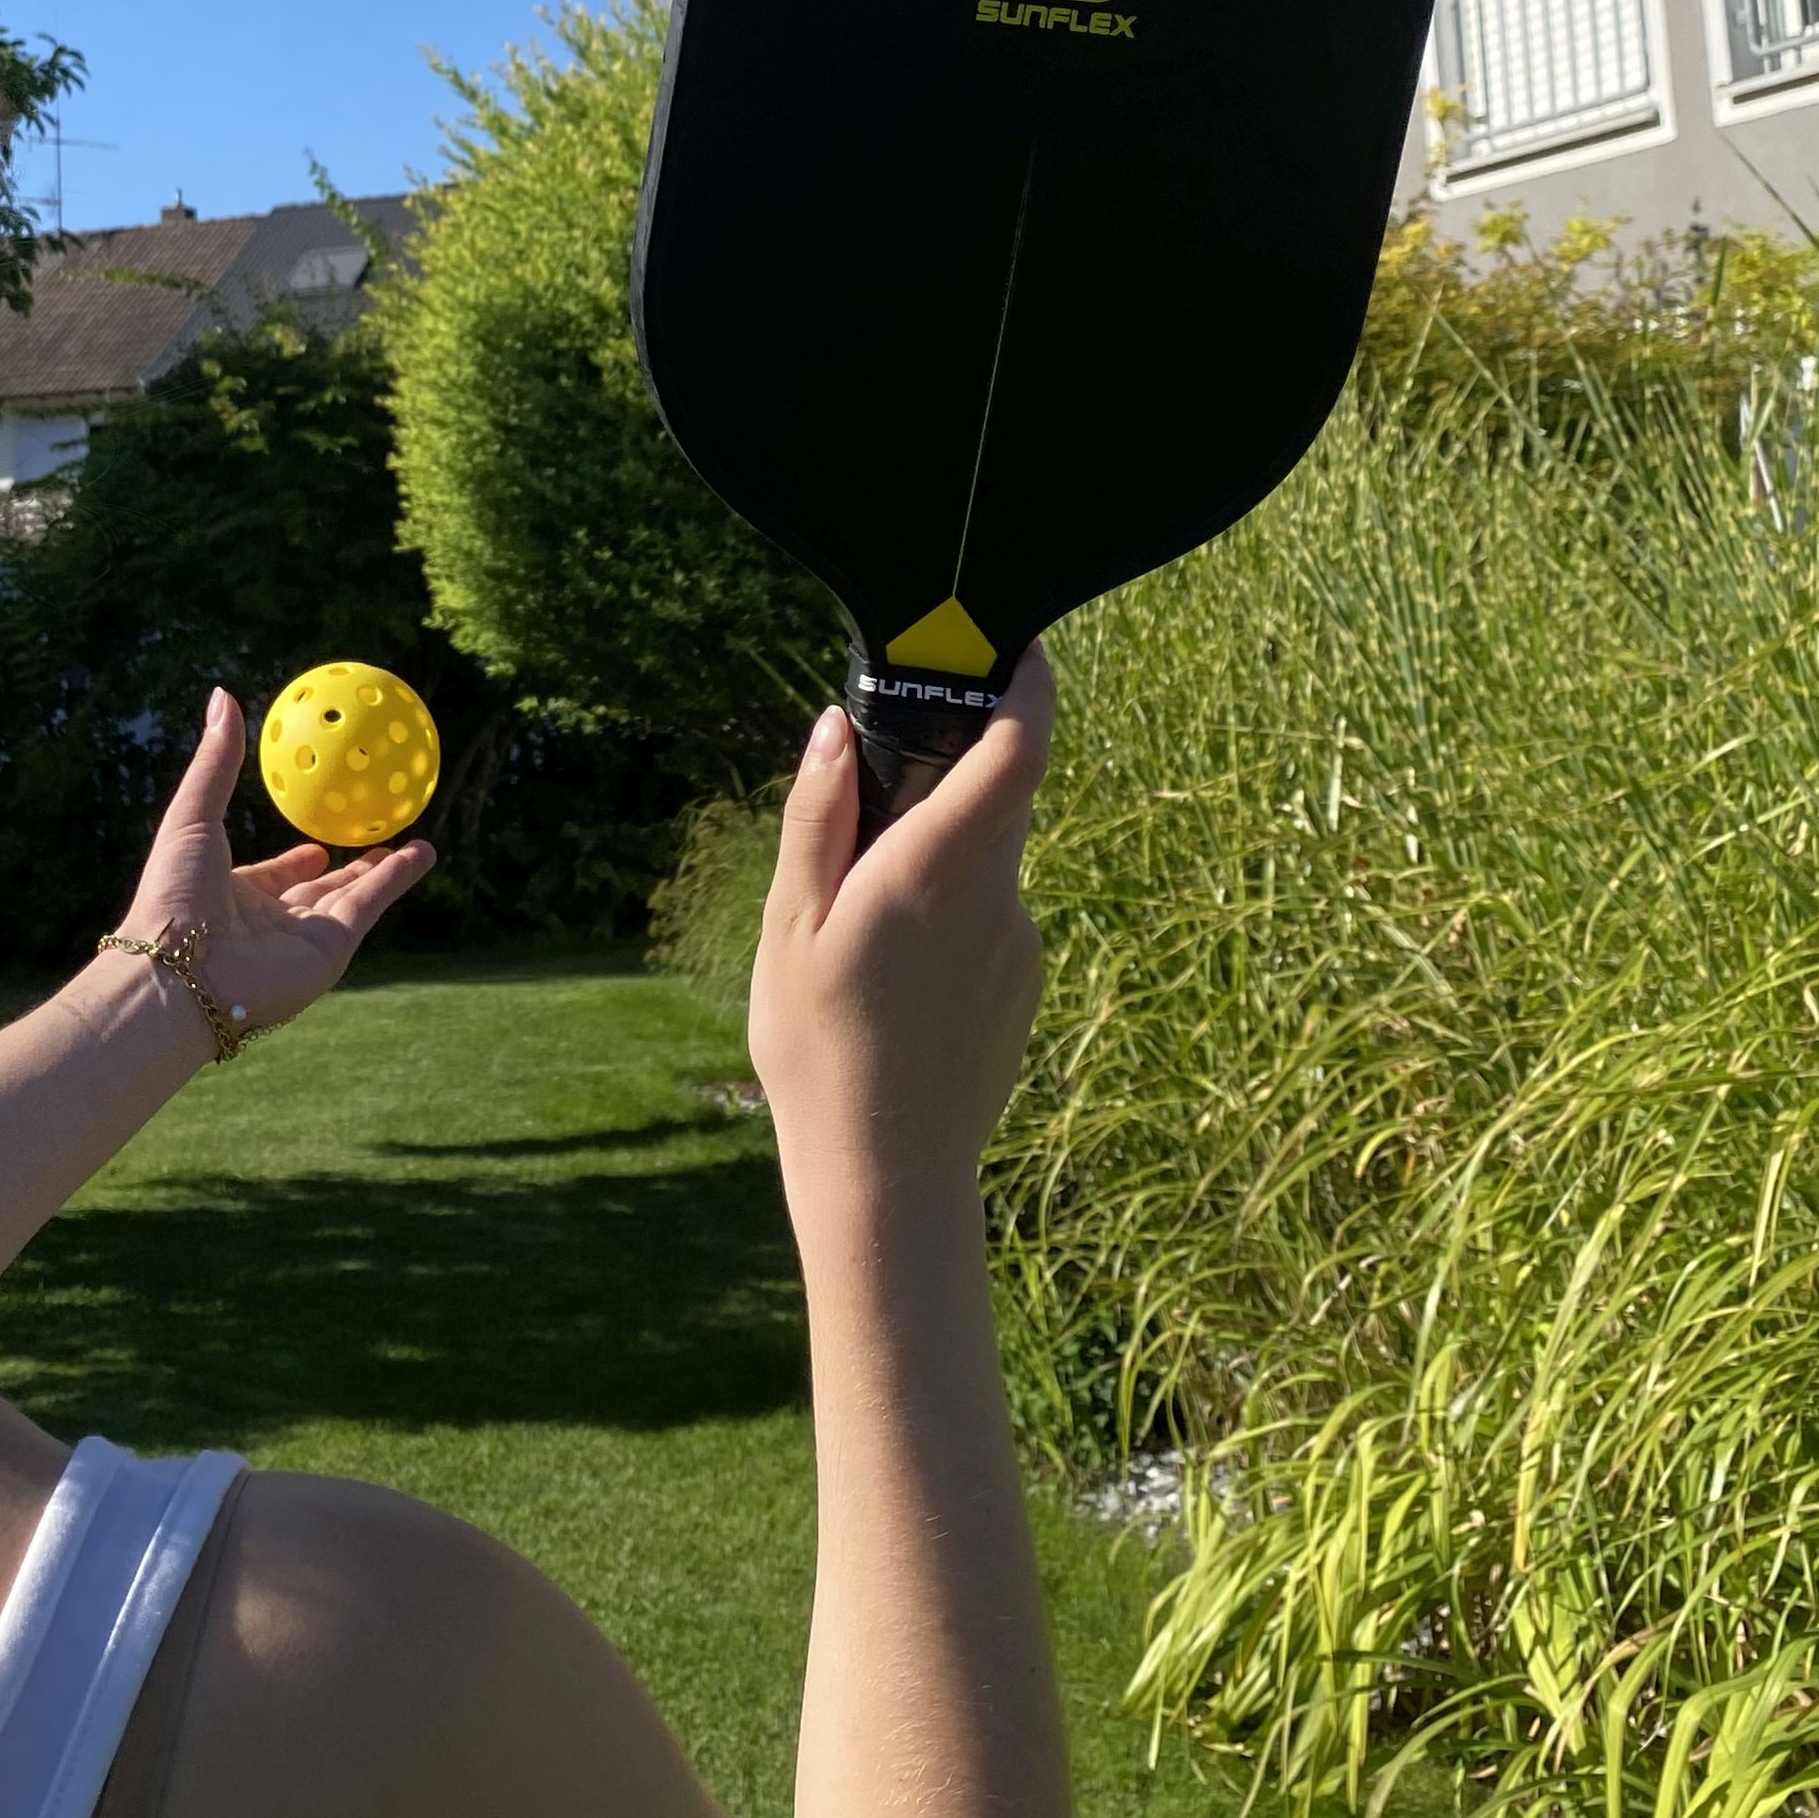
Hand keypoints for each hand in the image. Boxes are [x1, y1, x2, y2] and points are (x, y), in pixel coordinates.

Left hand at [113, 686, 434, 1039]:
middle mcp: (271, 922)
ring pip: (353, 898)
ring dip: (384, 872)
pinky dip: (396, 880)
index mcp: (235, 896)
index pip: (273, 877)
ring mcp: (302, 940)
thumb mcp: (193, 815)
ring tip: (415, 843)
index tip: (318, 838)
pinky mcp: (330, 952)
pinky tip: (421, 854)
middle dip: (348, 867)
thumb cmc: (173, 894)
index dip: (295, 860)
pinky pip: (369, 906)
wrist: (179, 970)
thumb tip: (222, 694)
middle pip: (319, 891)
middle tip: (375, 834)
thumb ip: (215, 761)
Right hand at [748, 650, 1053, 1198]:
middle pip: (1000, 794)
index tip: (1014, 642)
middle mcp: (994, 897)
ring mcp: (1020, 943)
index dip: (1030, 683)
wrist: (888, 1175)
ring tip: (865, 928)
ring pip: (989, 857)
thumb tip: (838, 725)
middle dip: (951, 772)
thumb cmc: (817, 1049)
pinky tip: (897, 977)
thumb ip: (818, 817)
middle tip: (877, 801)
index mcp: (932, 870)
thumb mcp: (788, 926)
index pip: (1018, 749)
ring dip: (940, 855)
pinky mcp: (1026, 981)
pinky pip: (992, 913)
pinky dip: (950, 911)